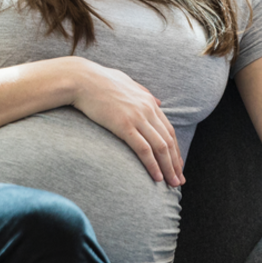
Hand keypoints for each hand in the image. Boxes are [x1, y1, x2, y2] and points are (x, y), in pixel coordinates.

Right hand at [68, 57, 184, 185]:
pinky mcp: (124, 125)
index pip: (168, 130)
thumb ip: (144, 92)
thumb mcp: (127, 82)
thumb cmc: (99, 80)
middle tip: (179, 180)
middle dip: (175, 163)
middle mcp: (147, 109)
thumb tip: (158, 102)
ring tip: (172, 183)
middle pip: (168, 140)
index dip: (175, 149)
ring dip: (168, 168)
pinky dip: (152, 164)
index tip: (177, 165)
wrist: (82, 79)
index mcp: (148, 101)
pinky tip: (157, 177)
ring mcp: (137, 117)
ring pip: (160, 147)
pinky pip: (143, 149)